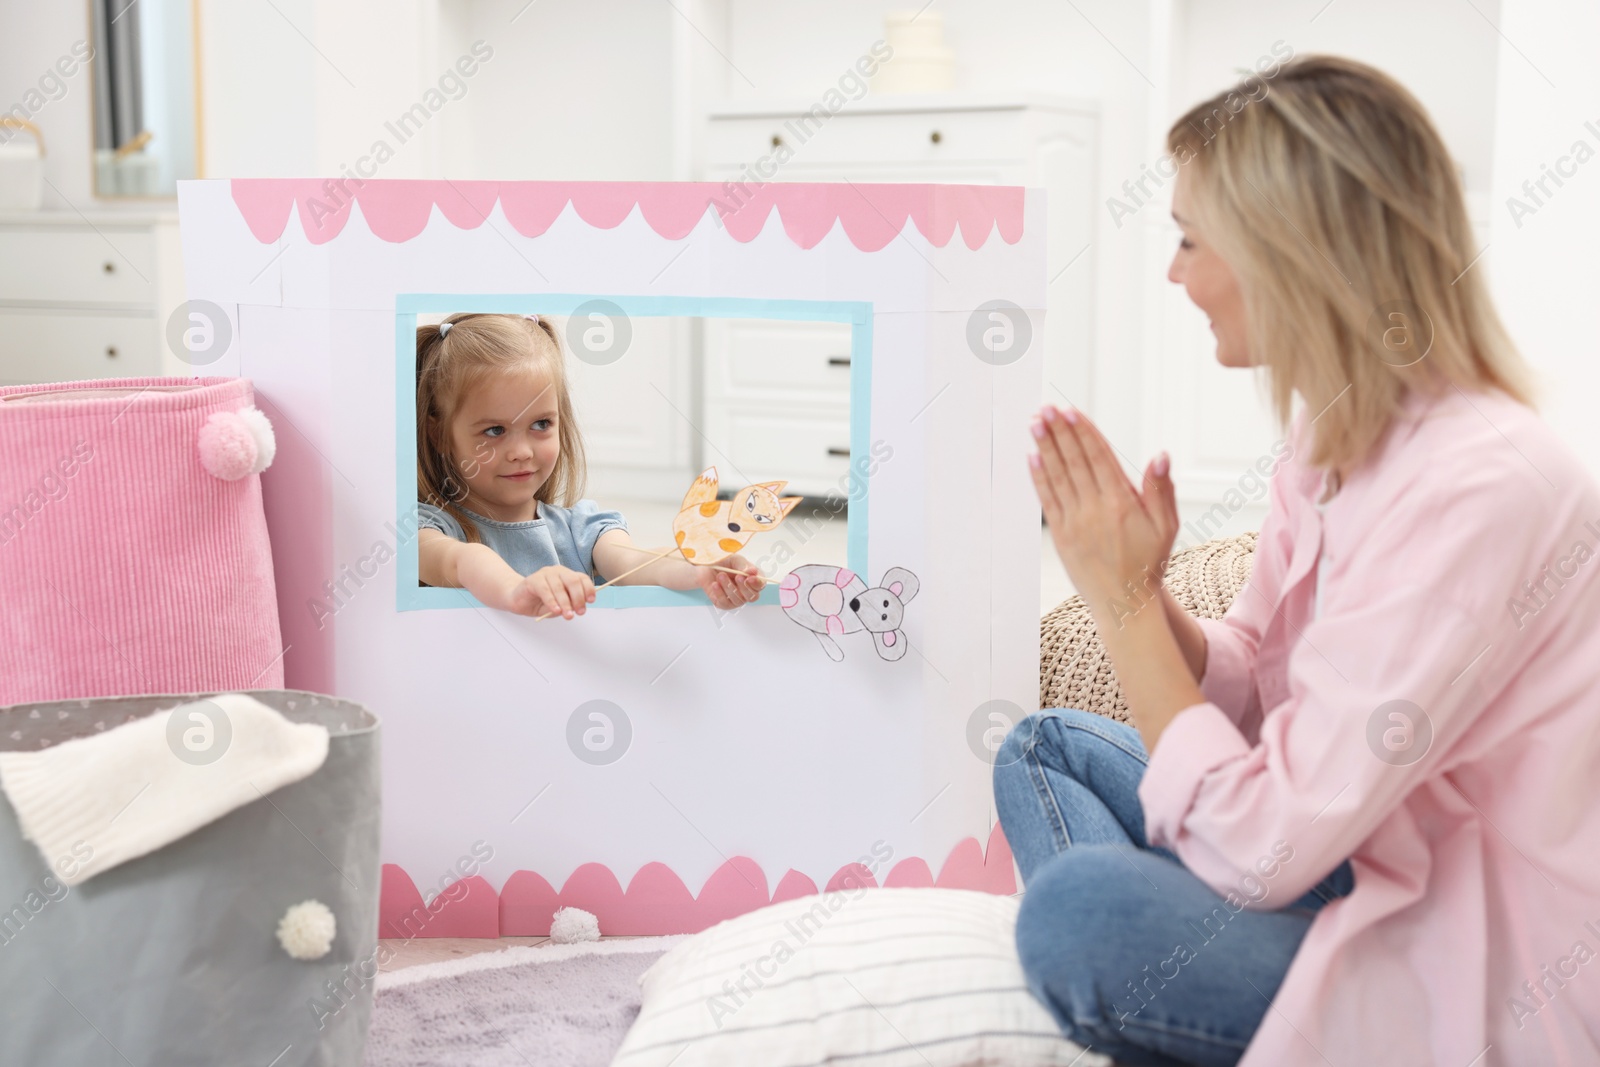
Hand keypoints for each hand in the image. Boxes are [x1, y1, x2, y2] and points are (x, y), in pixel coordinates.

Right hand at [508, 565, 595, 619]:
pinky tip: (556, 610)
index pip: (582, 578)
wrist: (519, 600)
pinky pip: (545, 590)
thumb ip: (569, 604)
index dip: (588, 589)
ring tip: (568, 615)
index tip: (591, 601)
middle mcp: (558, 572)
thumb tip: (579, 607)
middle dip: (578, 598)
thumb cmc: (542, 602)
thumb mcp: (560, 605)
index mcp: (567, 575)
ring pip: (559, 587)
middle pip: (573, 581)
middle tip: (580, 612)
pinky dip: (552, 601)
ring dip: (565, 603)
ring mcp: (545, 574)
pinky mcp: (533, 580)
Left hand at [695, 555, 764, 609]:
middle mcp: (747, 591)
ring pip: (738, 600)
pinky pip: (725, 603)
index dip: (757, 583)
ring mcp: (736, 599)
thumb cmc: (723, 563)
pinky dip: (719, 593)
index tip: (750, 578)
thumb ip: (743, 566)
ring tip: (721, 575)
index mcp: (753, 579)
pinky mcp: (724, 604)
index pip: (761, 585)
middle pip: (752, 597)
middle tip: (737, 576)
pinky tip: (715, 584)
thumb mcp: (734, 560)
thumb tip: (752, 572)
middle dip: (744, 587)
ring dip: (729, 587)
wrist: (706, 567)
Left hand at [1029, 404, 1178, 618]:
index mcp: (1121, 503)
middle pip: (1074, 461)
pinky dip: (1039, 477)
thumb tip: (1160, 455)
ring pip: (1058, 476)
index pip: (1098, 457)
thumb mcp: (1166, 526)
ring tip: (1035, 423)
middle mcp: (1095, 509)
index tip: (1070, 410)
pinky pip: (1048, 500)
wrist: (1125, 603)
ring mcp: (1075, 522)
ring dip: (1045, 447)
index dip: (1083, 432)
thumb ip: (1160, 489)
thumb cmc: (1149, 562)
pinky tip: (1032, 456)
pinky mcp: (1062, 536)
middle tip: (1045, 408)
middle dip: (1059, 432)